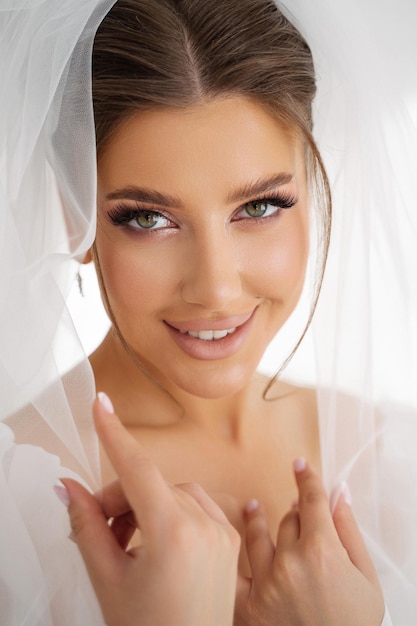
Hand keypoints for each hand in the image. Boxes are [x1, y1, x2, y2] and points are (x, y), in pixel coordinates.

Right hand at [61, 394, 239, 625]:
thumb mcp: (107, 579)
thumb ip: (87, 526)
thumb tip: (69, 488)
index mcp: (173, 533)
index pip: (136, 468)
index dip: (114, 433)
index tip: (100, 403)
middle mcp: (205, 525)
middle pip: (152, 483)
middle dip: (121, 499)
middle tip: (101, 527)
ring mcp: (223, 532)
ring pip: (175, 492)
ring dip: (147, 505)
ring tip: (129, 542)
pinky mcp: (231, 541)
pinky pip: (196, 506)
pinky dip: (172, 513)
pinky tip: (157, 544)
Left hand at [235, 460, 384, 625]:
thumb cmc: (355, 624)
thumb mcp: (366, 576)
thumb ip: (349, 530)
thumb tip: (339, 492)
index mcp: (322, 551)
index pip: (311, 500)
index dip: (306, 479)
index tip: (300, 464)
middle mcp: (290, 562)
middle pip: (288, 519)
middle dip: (295, 510)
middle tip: (296, 506)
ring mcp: (265, 584)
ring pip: (258, 535)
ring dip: (256, 518)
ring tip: (252, 507)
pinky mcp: (248, 606)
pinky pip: (233, 571)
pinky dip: (231, 553)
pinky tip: (230, 538)